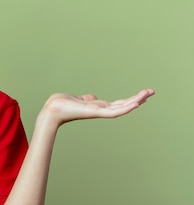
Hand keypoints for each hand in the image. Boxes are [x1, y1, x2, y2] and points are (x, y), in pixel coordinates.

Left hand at [40, 89, 154, 126]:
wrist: (52, 110)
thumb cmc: (61, 105)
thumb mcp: (78, 100)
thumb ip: (87, 99)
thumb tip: (91, 97)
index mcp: (97, 107)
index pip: (117, 103)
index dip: (129, 100)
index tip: (142, 95)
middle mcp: (100, 110)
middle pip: (123, 105)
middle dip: (138, 99)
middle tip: (152, 91)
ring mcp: (98, 112)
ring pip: (121, 108)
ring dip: (135, 101)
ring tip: (148, 94)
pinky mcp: (95, 112)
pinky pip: (113, 112)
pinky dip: (125, 108)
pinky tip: (136, 104)